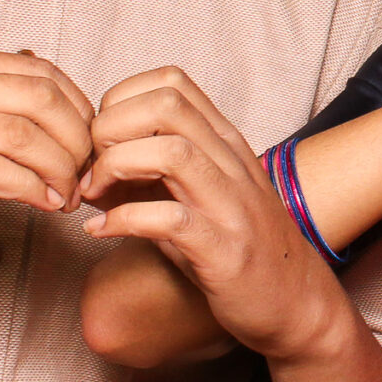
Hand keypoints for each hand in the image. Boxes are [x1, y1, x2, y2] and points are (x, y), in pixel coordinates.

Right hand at [0, 50, 95, 243]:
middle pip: (41, 96)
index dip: (79, 108)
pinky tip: (41, 204)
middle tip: (88, 174)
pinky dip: (28, 188)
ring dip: (60, 168)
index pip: (39, 71)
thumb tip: (28, 82)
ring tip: (68, 196)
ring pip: (22, 132)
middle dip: (81, 138)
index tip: (89, 144)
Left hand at [79, 68, 354, 363]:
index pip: (170, 81)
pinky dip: (123, 220)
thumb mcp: (198, 192)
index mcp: (223, 141)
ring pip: (171, 151)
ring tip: (93, 195)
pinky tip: (100, 231)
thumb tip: (87, 164)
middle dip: (111, 128)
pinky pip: (169, 220)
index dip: (120, 101)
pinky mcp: (224, 250)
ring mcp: (230, 205)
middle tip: (91, 168)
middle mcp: (230, 162)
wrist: (293, 300)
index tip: (100, 141)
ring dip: (115, 167)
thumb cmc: (235, 244)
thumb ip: (152, 170)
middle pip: (166, 105)